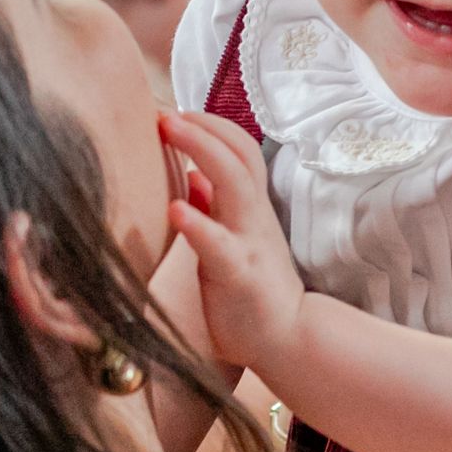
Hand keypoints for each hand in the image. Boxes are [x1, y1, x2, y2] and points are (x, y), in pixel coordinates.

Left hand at [163, 110, 305, 370]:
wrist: (288, 340)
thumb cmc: (253, 291)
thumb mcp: (233, 240)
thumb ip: (216, 207)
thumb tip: (192, 176)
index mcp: (250, 207)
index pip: (239, 147)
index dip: (209, 124)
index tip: (173, 111)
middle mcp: (253, 216)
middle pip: (238, 153)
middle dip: (201, 126)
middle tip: (163, 112)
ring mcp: (248, 242)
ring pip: (235, 183)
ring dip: (199, 150)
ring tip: (167, 130)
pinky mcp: (239, 274)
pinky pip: (219, 244)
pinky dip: (197, 223)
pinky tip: (174, 208)